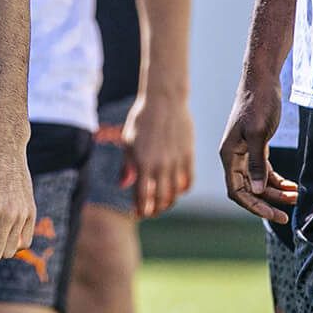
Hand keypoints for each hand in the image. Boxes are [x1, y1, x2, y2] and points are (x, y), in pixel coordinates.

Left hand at [123, 91, 194, 218]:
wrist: (164, 100)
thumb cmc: (142, 119)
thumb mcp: (128, 141)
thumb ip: (126, 165)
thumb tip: (123, 185)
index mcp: (142, 162)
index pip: (142, 196)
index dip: (141, 208)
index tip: (139, 212)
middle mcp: (160, 165)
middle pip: (161, 199)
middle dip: (155, 210)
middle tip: (152, 211)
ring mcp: (176, 161)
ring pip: (175, 193)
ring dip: (169, 202)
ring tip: (163, 203)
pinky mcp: (189, 155)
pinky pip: (188, 180)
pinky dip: (183, 189)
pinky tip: (177, 189)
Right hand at [218, 74, 297, 223]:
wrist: (262, 80)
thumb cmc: (258, 103)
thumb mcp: (258, 133)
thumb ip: (257, 163)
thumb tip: (256, 191)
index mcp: (229, 155)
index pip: (237, 191)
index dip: (254, 206)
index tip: (275, 214)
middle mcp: (234, 156)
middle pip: (248, 190)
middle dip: (268, 202)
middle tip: (288, 214)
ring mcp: (245, 152)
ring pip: (258, 182)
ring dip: (276, 192)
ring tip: (297, 197)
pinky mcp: (256, 146)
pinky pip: (265, 171)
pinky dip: (278, 180)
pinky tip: (293, 186)